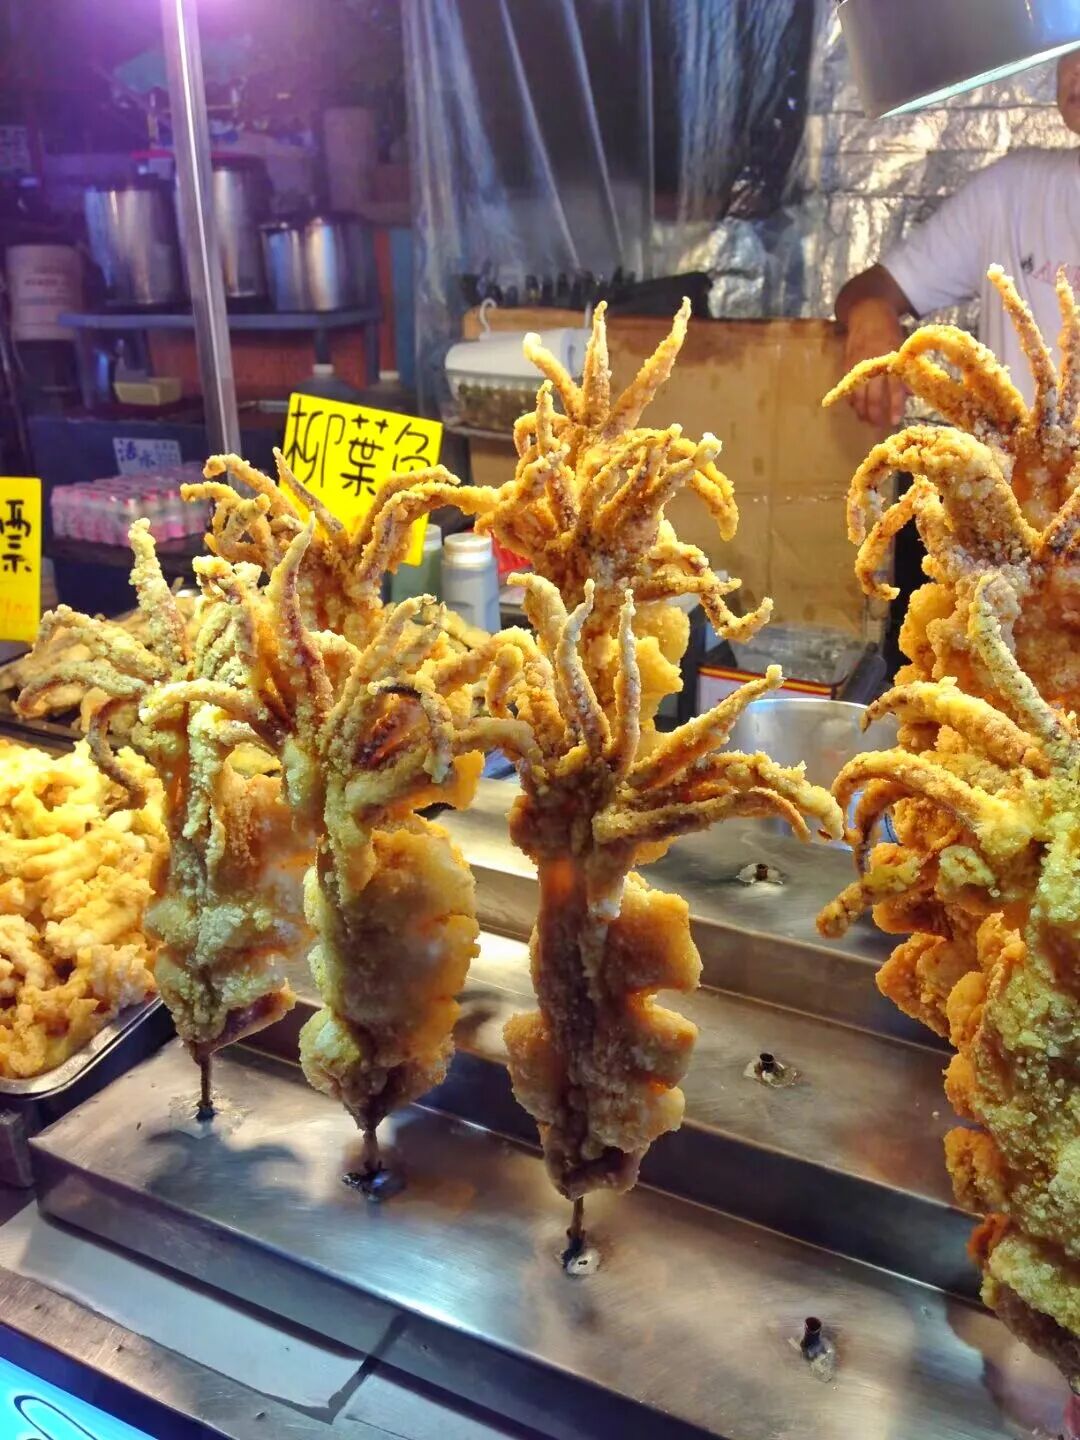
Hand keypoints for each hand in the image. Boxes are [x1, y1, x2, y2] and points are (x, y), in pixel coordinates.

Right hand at [843, 299, 907, 427]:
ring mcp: (858, 365)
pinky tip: (857, 409)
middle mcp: (873, 364)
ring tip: (868, 421)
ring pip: (858, 396)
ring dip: (862, 412)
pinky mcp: (847, 366)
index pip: (894, 388)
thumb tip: (909, 395)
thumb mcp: (902, 348)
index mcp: (890, 359)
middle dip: (876, 414)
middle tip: (879, 425)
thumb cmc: (889, 331)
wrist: (867, 313)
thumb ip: (904, 371)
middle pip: (873, 397)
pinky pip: (848, 389)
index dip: (895, 406)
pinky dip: (852, 402)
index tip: (895, 420)